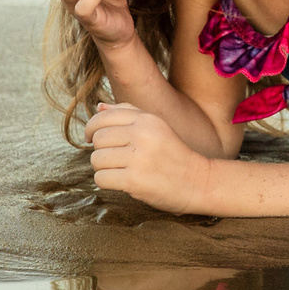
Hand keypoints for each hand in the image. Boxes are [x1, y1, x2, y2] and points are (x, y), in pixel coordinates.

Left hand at [87, 103, 208, 210]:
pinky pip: (101, 178)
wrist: (198, 182)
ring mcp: (138, 158)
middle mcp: (142, 134)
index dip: (91, 128)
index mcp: (147, 119)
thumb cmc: (173, 154)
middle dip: (100, 150)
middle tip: (114, 159)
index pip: (103, 117)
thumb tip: (98, 107)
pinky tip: (121, 182)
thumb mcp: (156, 126)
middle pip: (98, 139)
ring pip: (96, 160)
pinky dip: (106, 182)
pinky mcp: (134, 180)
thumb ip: (128, 113)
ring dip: (103, 168)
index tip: (91, 138)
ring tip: (120, 170)